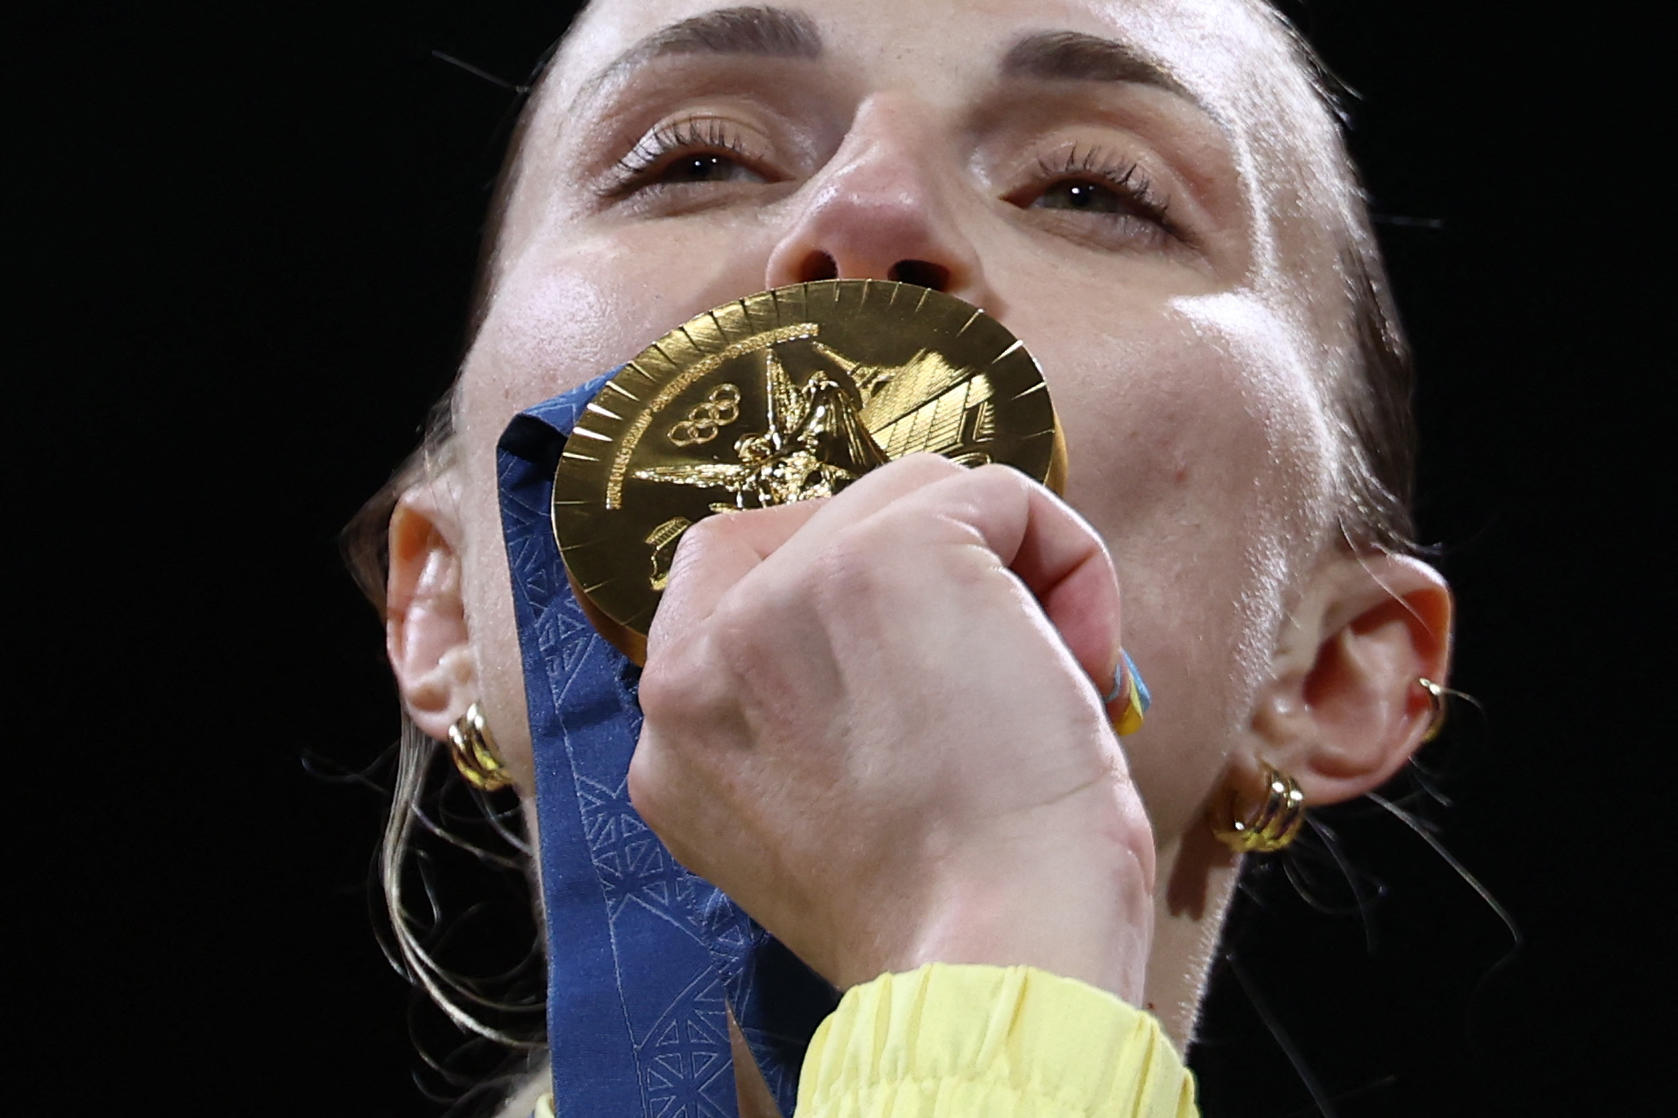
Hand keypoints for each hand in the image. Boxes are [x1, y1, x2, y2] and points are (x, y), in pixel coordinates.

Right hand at [629, 454, 1154, 1003]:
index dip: (835, 586)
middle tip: (997, 675)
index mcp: (670, 747)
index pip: (724, 581)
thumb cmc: (952, 923)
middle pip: (822, 526)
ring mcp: (781, 599)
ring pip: (911, 496)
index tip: (919, 658)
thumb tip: (898, 635)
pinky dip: (1067, 557)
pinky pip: (997, 494)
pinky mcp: (881, 555)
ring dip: (1005, 568)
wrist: (997, 965)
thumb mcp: (823, 831)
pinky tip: (1084, 659)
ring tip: (1056, 674)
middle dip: (927, 577)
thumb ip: (804, 727)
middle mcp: (698, 663)